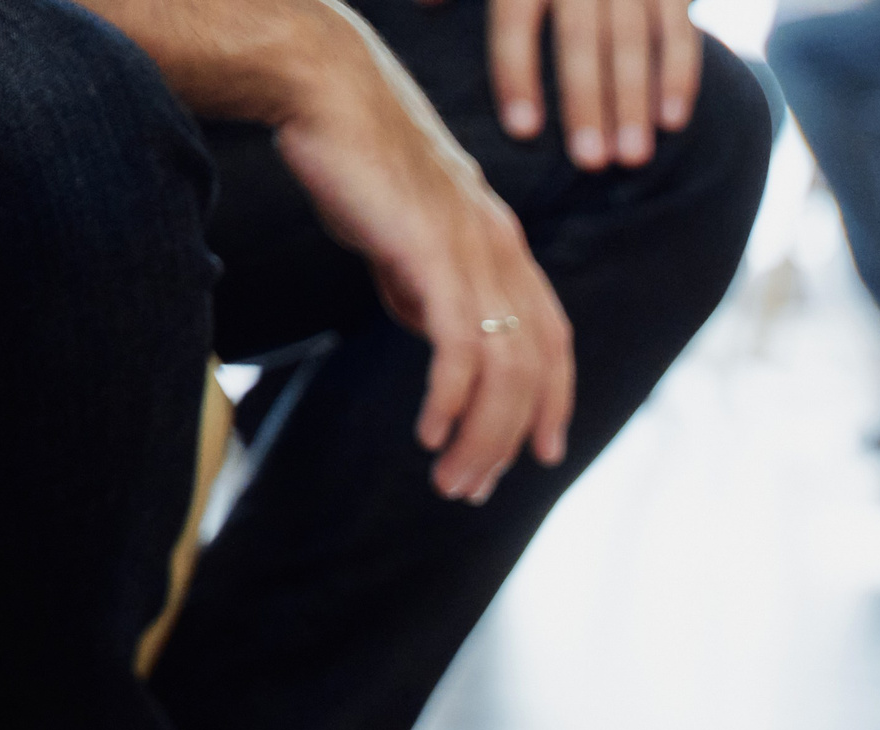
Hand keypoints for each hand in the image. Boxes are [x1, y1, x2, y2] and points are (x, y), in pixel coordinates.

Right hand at [272, 30, 573, 501]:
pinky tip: (429, 432)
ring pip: (503, 369)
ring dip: (480, 435)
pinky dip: (451, 399)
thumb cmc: (357, 159)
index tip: (544, 452)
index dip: (555, 399)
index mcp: (505, 246)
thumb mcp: (404, 237)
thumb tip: (430, 332)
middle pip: (533, 368)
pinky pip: (460, 346)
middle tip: (474, 488)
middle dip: (509, 439)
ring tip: (451, 479)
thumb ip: (424, 285)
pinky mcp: (435, 254)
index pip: (553, 338)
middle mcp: (505, 251)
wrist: (324, 91)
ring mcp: (475, 252)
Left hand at [465, 0, 701, 168]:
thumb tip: (423, 6)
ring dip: (634, 102)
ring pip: (634, 41)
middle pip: (580, 39)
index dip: (518, 74)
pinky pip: (679, 33)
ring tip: (632, 159)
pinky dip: (680, 76)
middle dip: (587, 102)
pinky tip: (671, 123)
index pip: (516, 20)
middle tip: (590, 163)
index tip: (523, 133)